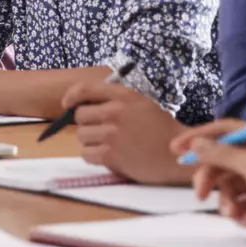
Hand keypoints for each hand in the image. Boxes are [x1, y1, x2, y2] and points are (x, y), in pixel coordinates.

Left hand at [63, 79, 191, 184]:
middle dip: (87, 124)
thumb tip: (82, 106)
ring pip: (81, 136)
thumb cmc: (161, 130)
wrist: (178, 156)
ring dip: (91, 142)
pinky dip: (94, 157)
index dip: (71, 96)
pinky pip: (86, 154)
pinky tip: (109, 157)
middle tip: (102, 132)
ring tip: (110, 145)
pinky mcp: (111, 154)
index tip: (67, 104)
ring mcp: (112, 133)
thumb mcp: (141, 104)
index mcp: (124, 96)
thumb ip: (116, 101)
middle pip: (80, 116)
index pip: (84, 89)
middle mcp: (116, 112)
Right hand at [172, 119, 245, 221]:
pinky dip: (240, 212)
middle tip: (199, 196)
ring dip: (227, 202)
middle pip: (221, 162)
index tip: (175, 149)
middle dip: (210, 181)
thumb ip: (222, 154)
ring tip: (233, 215)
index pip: (222, 131)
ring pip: (229, 186)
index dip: (198, 137)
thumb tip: (194, 144)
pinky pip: (241, 202)